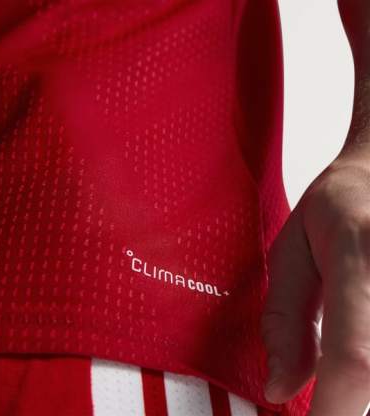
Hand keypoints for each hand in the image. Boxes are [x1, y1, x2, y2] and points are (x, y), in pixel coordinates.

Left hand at [260, 153, 369, 415]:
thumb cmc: (336, 209)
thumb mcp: (291, 253)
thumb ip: (285, 321)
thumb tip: (280, 389)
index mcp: (360, 252)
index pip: (355, 354)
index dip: (335, 410)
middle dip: (352, 401)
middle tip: (328, 396)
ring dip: (366, 383)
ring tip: (345, 361)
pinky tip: (362, 346)